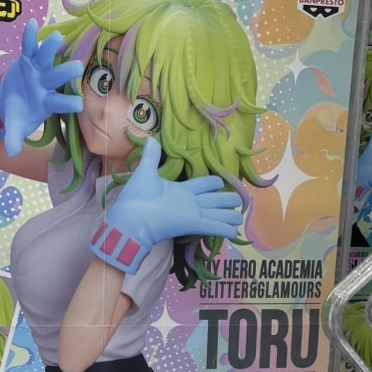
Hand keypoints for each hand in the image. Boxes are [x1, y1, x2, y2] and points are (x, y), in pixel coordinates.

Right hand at [0, 19, 83, 158]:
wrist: (8, 103)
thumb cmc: (18, 116)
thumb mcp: (15, 128)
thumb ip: (14, 138)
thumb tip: (11, 153)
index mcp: (48, 104)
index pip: (61, 104)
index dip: (69, 103)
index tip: (78, 104)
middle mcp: (47, 85)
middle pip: (58, 78)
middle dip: (67, 72)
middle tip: (78, 66)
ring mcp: (39, 71)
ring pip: (47, 58)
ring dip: (52, 49)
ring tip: (57, 37)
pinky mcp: (27, 60)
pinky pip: (29, 47)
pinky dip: (30, 37)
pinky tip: (32, 23)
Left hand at [91, 138, 242, 273]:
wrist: (131, 219)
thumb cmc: (136, 198)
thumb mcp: (145, 173)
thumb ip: (152, 158)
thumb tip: (151, 139)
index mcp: (179, 190)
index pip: (201, 185)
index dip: (211, 183)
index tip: (221, 182)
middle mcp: (188, 203)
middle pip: (213, 200)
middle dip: (226, 200)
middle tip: (238, 201)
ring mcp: (191, 214)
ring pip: (216, 214)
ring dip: (229, 216)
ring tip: (240, 218)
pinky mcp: (192, 225)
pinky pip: (213, 226)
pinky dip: (224, 229)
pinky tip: (235, 232)